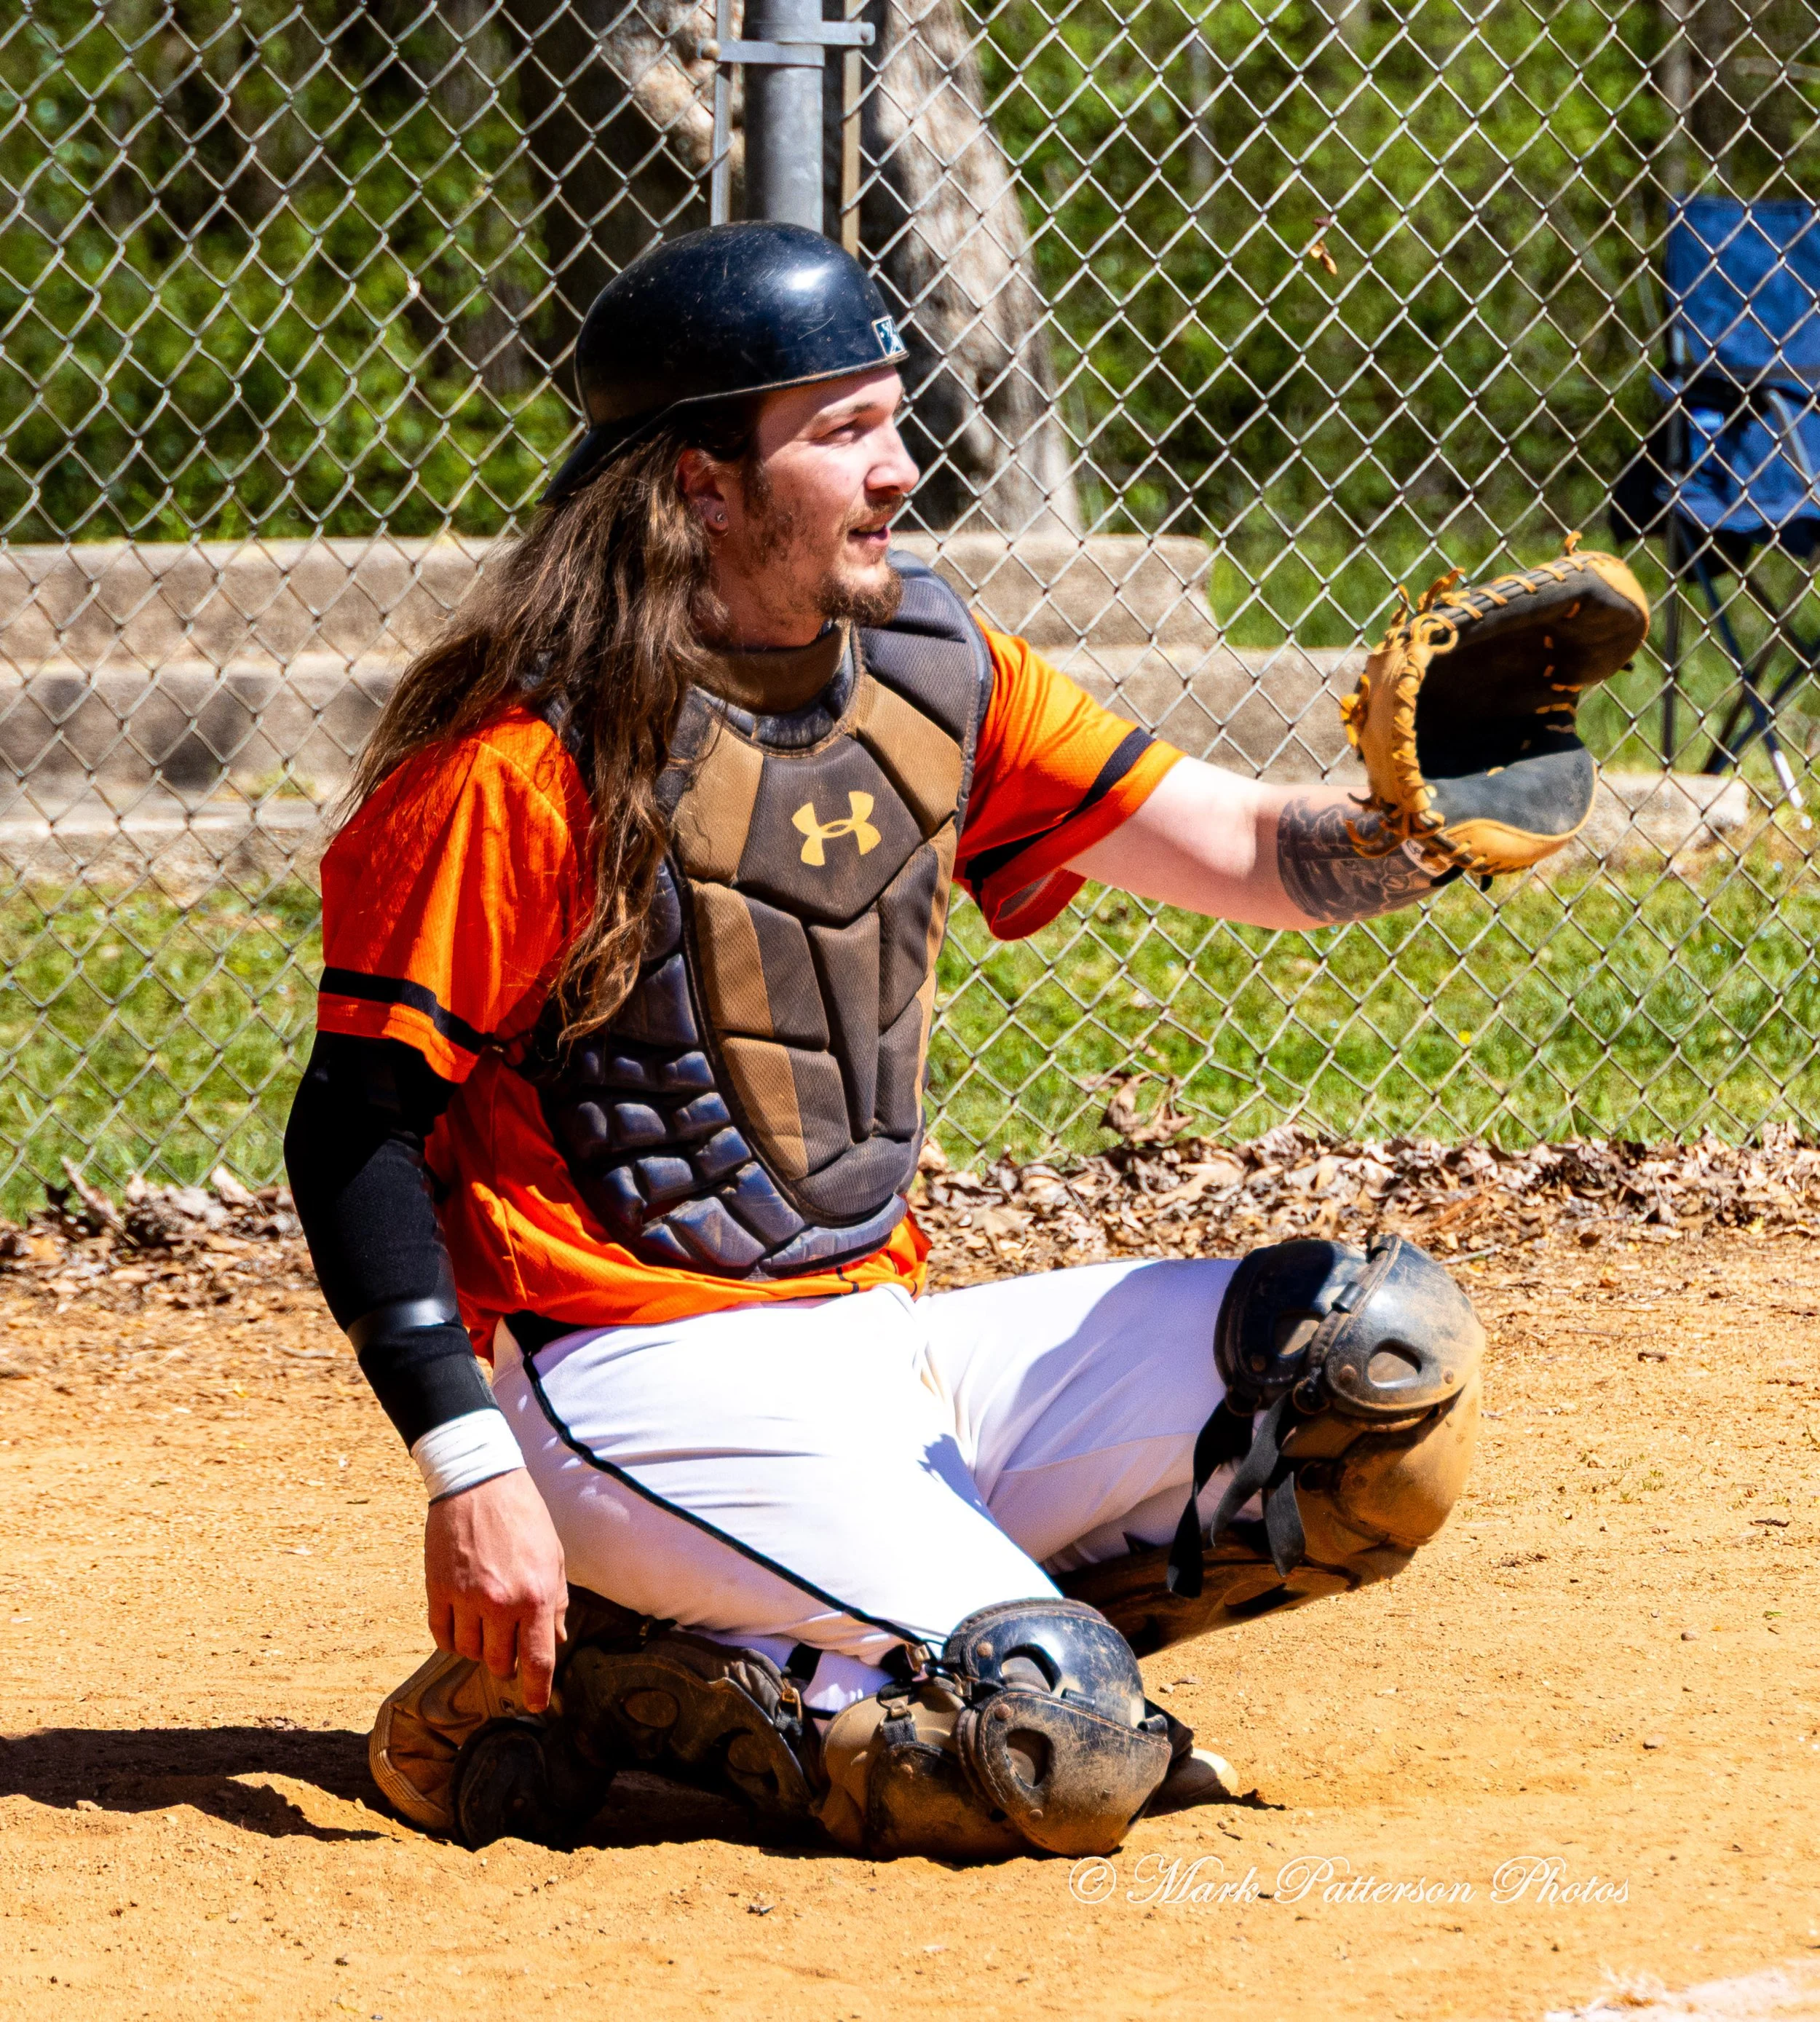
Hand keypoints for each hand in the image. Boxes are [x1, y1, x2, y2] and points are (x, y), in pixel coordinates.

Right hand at [424, 1468, 567, 1711]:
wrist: (479, 1482)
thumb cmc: (523, 1516)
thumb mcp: (553, 1556)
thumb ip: (556, 1602)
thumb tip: (556, 1640)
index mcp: (536, 1595)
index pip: (537, 1660)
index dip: (536, 1690)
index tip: (535, 1706)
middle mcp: (501, 1603)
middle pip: (498, 1662)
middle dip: (506, 1661)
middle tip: (509, 1643)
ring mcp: (466, 1598)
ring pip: (468, 1652)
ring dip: (478, 1647)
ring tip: (486, 1621)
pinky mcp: (437, 1590)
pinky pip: (441, 1636)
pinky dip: (452, 1636)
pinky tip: (461, 1620)